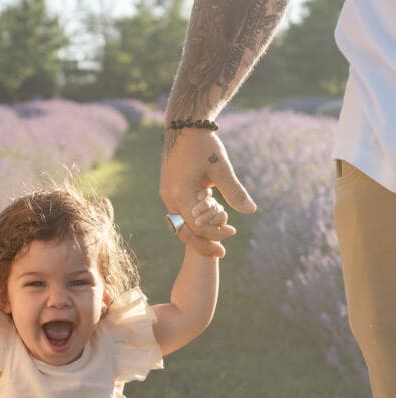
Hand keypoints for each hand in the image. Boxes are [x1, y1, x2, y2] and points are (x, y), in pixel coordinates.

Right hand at [160, 128, 253, 256]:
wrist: (184, 125)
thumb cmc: (205, 145)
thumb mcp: (222, 168)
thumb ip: (234, 191)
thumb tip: (251, 211)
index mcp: (181, 194)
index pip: (198, 226)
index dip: (216, 233)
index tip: (232, 232)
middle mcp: (169, 198)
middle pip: (185, 232)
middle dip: (203, 242)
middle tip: (222, 251)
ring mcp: (167, 195)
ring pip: (181, 225)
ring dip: (198, 232)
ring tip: (217, 234)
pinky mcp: (168, 191)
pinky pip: (179, 214)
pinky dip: (193, 220)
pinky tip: (208, 218)